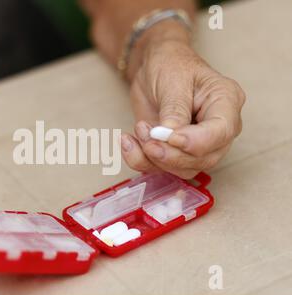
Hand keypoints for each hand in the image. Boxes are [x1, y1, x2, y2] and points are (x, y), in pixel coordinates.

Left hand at [121, 21, 245, 178]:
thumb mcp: (172, 80)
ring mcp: (199, 144)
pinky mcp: (176, 152)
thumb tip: (170, 137)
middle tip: (147, 136)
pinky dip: (140, 160)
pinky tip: (128, 141)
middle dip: (171, 154)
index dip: (195, 141)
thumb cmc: (170, 65)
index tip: (170, 136)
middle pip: (204, 158)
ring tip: (139, 128)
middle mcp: (217, 128)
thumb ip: (174, 110)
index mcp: (226, 102)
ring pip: (183, 168)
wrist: (153, 68)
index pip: (221, 132)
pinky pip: (161, 169)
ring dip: (153, 157)